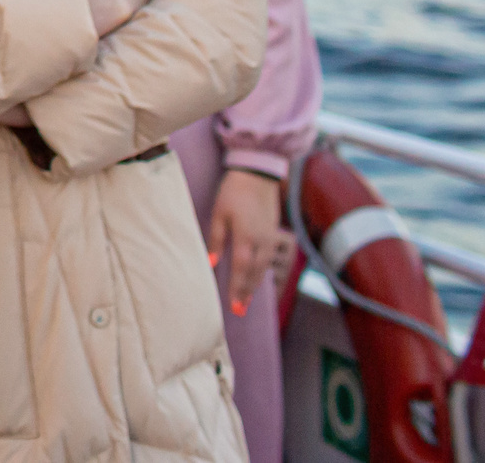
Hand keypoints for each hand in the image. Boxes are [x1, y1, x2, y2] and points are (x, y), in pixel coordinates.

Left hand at [209, 169, 289, 315]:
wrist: (258, 174)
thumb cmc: (234, 192)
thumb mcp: (220, 213)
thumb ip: (216, 239)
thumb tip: (210, 262)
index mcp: (246, 236)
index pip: (241, 269)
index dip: (237, 288)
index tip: (234, 305)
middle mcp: (262, 241)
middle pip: (255, 273)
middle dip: (247, 291)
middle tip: (239, 309)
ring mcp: (270, 237)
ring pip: (264, 267)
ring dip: (255, 284)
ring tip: (246, 298)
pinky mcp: (273, 233)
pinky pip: (268, 258)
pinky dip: (261, 271)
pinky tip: (255, 276)